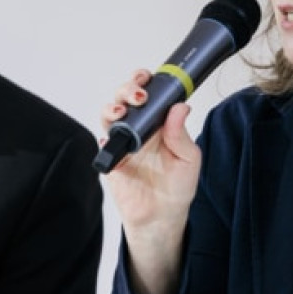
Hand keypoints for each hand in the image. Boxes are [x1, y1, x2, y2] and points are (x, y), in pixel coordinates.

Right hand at [100, 71, 200, 293]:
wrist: (162, 216)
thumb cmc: (178, 186)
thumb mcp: (189, 159)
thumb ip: (181, 134)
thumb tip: (180, 107)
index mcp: (160, 122)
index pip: (150, 93)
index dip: (145, 81)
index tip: (148, 77)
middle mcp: (140, 127)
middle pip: (125, 98)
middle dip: (127, 90)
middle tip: (138, 97)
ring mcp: (124, 142)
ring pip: (109, 115)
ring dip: (112, 108)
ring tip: (120, 113)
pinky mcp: (112, 159)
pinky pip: (103, 142)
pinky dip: (105, 137)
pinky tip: (112, 139)